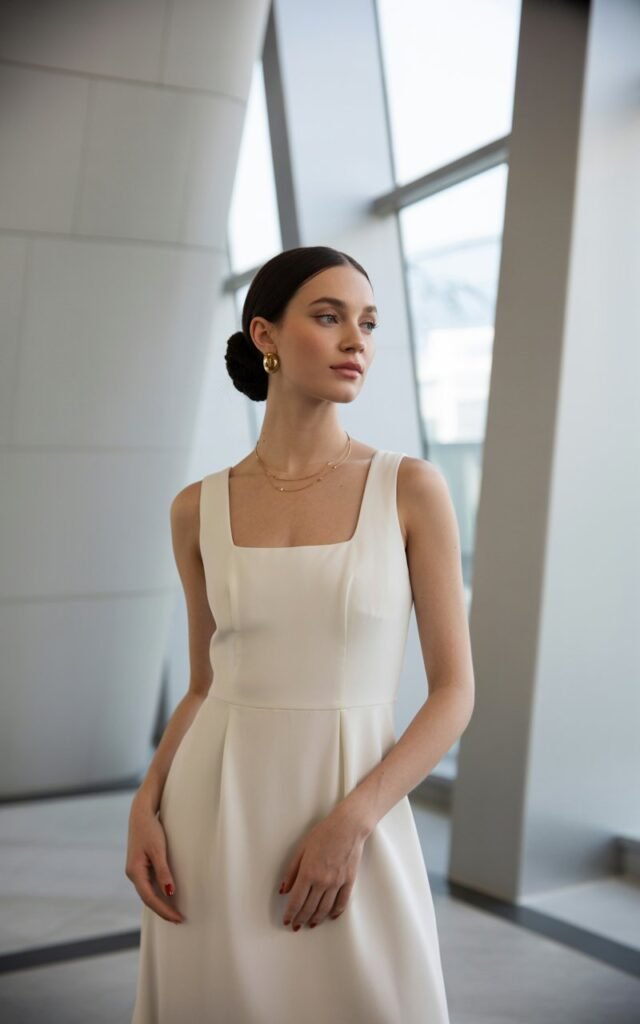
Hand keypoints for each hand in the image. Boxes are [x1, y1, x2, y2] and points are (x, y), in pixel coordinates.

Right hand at [125, 794, 183, 923]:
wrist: (141, 813)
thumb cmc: (150, 829)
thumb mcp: (158, 850)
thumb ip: (163, 872)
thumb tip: (170, 892)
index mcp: (135, 872)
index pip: (150, 898)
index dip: (164, 910)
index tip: (178, 918)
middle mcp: (133, 874)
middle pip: (148, 898)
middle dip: (163, 910)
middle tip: (179, 920)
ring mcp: (136, 870)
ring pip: (148, 893)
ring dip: (161, 903)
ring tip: (175, 912)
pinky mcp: (140, 866)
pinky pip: (149, 885)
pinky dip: (158, 893)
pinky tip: (168, 896)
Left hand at [278, 808, 368, 930]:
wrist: (348, 827)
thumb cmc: (323, 834)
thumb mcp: (301, 849)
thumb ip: (291, 871)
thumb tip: (284, 890)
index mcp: (308, 873)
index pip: (296, 901)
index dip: (290, 913)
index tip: (287, 920)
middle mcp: (322, 881)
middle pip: (309, 908)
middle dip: (300, 919)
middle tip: (296, 926)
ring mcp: (337, 883)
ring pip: (324, 909)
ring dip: (316, 919)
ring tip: (310, 924)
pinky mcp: (349, 881)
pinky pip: (342, 902)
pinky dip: (335, 912)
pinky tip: (330, 916)